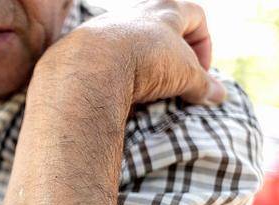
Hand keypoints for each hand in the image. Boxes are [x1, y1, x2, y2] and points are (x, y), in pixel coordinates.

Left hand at [51, 0, 225, 105]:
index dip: (204, 45)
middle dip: (169, 53)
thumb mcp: (183, 75)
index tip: (200, 73)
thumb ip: (203, 84)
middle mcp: (133, 13)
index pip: (195, 17)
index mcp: (165, 11)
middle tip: (171, 79)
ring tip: (141, 88)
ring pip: (127, 42)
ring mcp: (104, 28)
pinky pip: (102, 59)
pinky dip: (111, 74)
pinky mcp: (82, 47)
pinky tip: (113, 92)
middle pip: (159, 26)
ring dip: (138, 63)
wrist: (91, 65)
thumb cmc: (145, 61)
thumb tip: (219, 97)